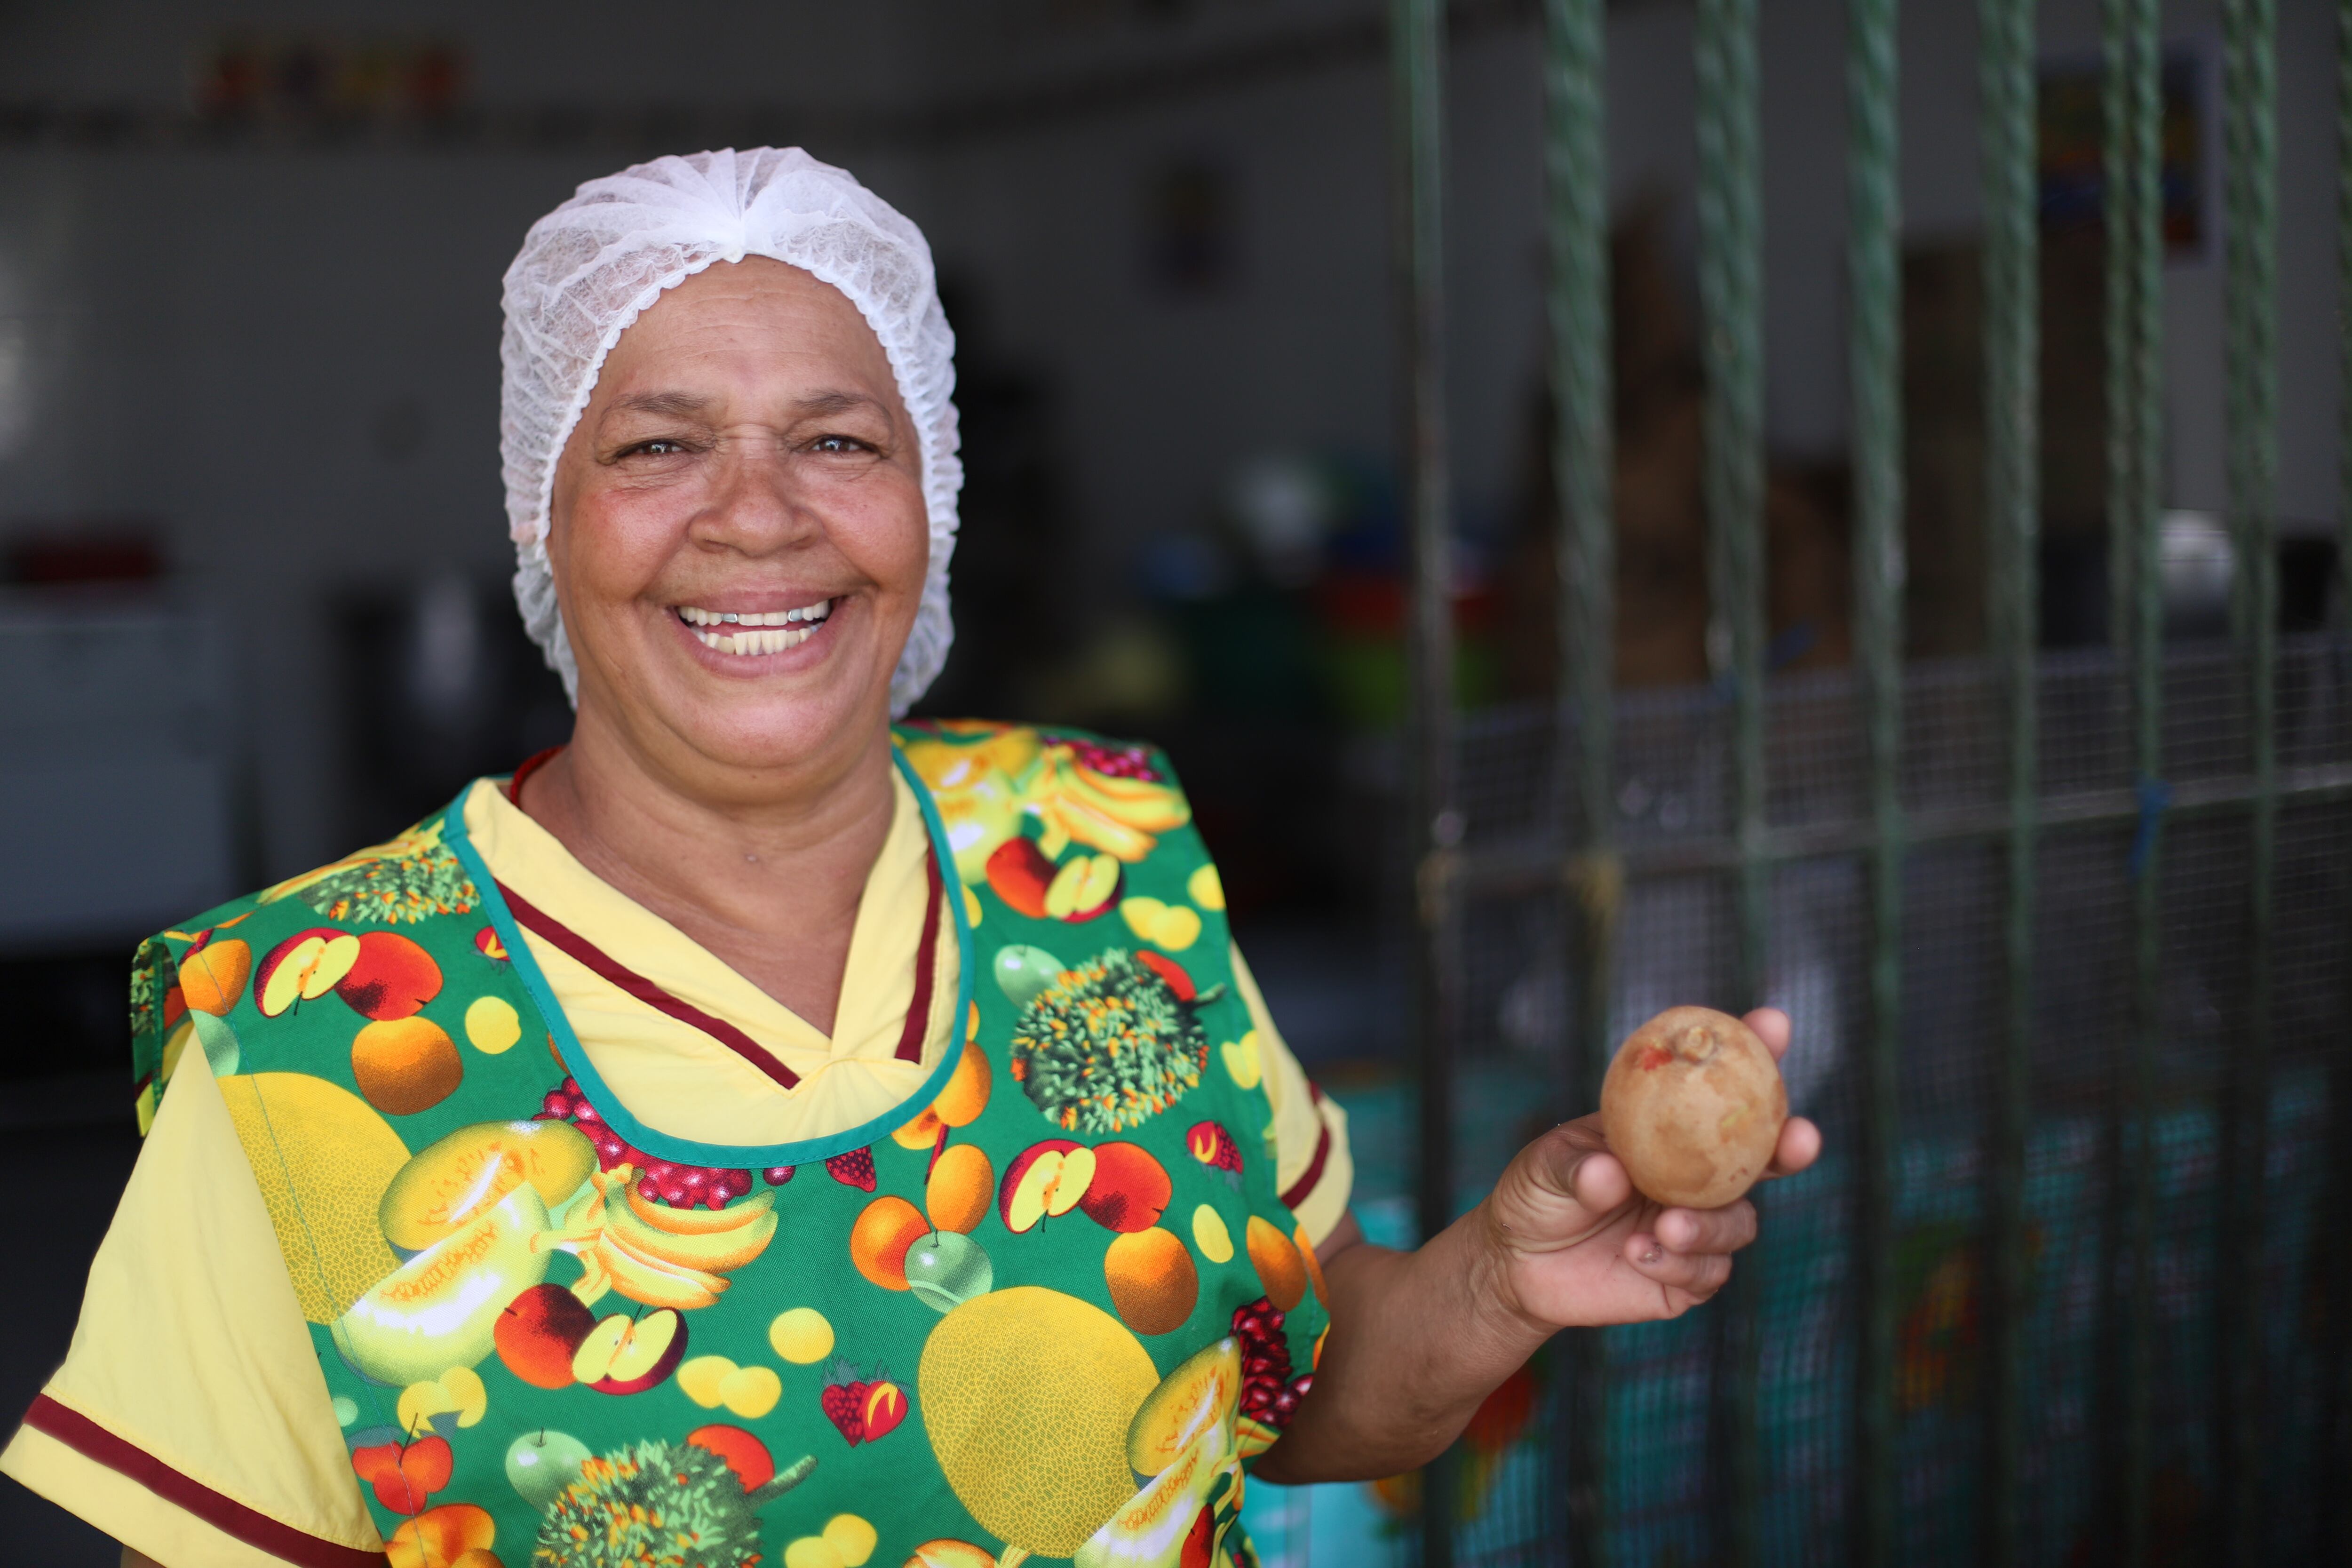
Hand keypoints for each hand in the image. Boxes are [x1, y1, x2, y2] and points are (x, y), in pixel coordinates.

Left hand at [1474, 1007, 1820, 1329]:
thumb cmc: (1537, 1193)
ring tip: (1664, 1228)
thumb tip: (1613, 1175)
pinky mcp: (1688, 1275)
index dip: (1757, 1052)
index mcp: (1671, 1128)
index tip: (1773, 1023)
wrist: (1519, 1263)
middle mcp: (1697, 1175)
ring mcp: (1698, 1224)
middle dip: (1792, 1144)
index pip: (1721, 1085)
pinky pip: (1708, 1271)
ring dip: (1710, 1225)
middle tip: (1799, 1138)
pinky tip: (1637, 1255)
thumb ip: (1578, 1167)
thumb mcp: (1546, 1165)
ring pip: (1738, 1222)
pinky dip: (1679, 1263)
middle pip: (1764, 1157)